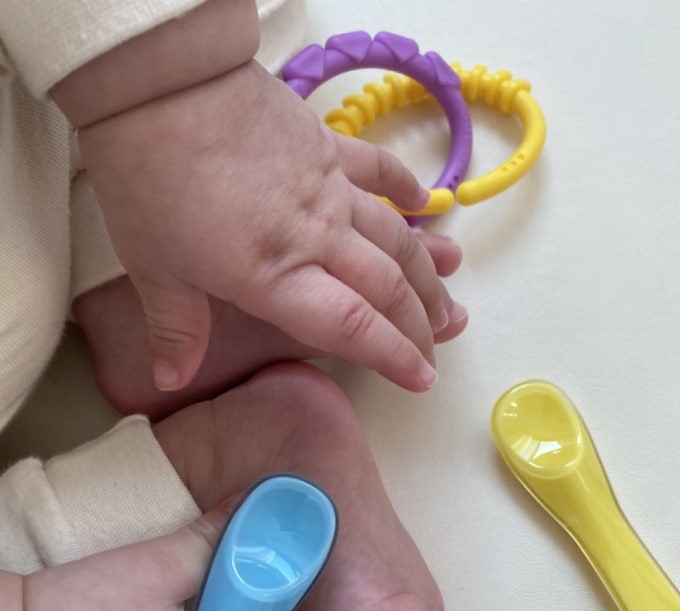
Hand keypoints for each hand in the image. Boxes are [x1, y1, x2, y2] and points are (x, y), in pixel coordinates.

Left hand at [76, 60, 463, 392]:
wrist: (161, 81)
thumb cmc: (149, 177)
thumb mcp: (153, 266)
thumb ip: (177, 328)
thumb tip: (172, 380)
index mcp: (275, 276)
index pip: (352, 327)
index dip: (394, 357)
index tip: (423, 378)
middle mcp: (316, 238)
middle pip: (386, 288)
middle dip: (419, 324)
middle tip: (439, 347)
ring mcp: (327, 189)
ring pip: (394, 237)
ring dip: (426, 272)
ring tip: (449, 299)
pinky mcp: (325, 145)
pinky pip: (378, 169)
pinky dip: (405, 189)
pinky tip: (425, 205)